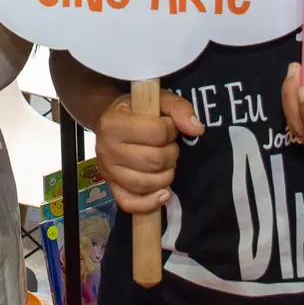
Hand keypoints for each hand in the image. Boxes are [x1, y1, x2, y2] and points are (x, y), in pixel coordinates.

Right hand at [94, 90, 203, 213]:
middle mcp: (107, 149)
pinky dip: (151, 202)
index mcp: (114, 123)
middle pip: (154, 161)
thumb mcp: (158, 100)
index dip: (170, 130)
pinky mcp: (112, 189)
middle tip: (168, 146)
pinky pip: (132, 204)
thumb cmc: (137, 111)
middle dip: (170, 153)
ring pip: (146, 184)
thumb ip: (178, 108)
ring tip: (164, 163)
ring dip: (166, 175)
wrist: (111, 123)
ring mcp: (108, 171)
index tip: (167, 126)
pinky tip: (163, 192)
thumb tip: (196, 129)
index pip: (156, 132)